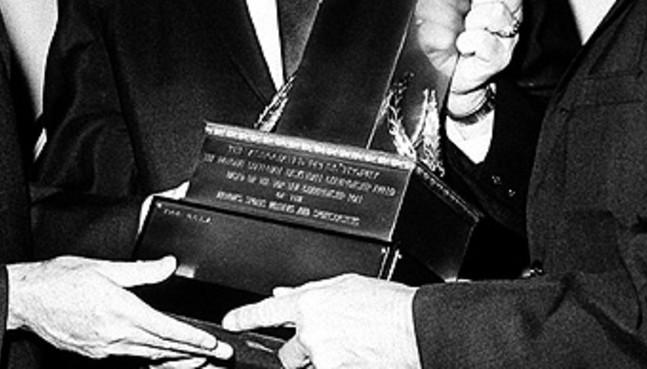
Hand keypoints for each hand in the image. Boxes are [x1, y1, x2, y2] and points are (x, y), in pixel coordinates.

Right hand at [6, 255, 231, 362]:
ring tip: (201, 363)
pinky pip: (133, 359)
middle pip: (165, 348)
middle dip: (196, 354)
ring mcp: (106, 348)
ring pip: (151, 357)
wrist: (28, 299)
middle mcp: (116, 335)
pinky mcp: (97, 353)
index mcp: (121, 311)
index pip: (168, 330)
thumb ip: (141, 270)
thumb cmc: (60, 279)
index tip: (214, 344)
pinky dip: (154, 360)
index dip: (194, 339)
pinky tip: (164, 360)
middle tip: (221, 357)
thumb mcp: (104, 267)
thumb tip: (168, 264)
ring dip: (178, 361)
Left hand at [222, 274, 419, 368]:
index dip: (245, 317)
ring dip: (323, 361)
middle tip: (328, 343)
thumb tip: (285, 293)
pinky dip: (340, 365)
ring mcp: (322, 356)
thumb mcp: (347, 286)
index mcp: (311, 302)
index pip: (267, 311)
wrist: (414, 328)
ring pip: (311, 365)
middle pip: (290, 351)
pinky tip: (359, 356)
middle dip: (302, 351)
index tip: (231, 322)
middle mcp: (311, 331)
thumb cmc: (389, 304)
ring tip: (353, 346)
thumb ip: (312, 292)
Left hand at [449, 0, 522, 109]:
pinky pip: (488, 43)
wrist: (439, 73)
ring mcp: (504, 37)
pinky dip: (471, 41)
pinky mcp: (497, 59)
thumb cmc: (445, 35)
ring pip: (500, 13)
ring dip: (475, 18)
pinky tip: (462, 45)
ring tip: (464, 28)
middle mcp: (506, 13)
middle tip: (466, 7)